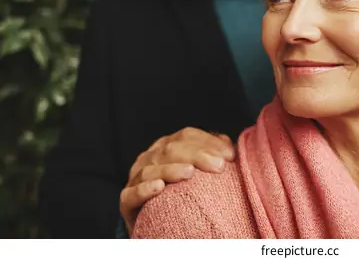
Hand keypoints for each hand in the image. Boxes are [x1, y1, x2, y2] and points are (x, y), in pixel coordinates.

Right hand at [119, 127, 234, 233]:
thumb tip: (229, 148)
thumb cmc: (185, 193)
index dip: (208, 142)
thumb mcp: (201, 172)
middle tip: (219, 166)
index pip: (187, 135)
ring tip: (190, 173)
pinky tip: (159, 187)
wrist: (161, 224)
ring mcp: (136, 177)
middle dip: (197, 155)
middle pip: (171, 149)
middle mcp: (150, 157)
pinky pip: (131, 194)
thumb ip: (213, 155)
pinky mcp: (126, 200)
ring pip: (151, 169)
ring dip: (171, 169)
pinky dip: (144, 189)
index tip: (230, 155)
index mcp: (168, 146)